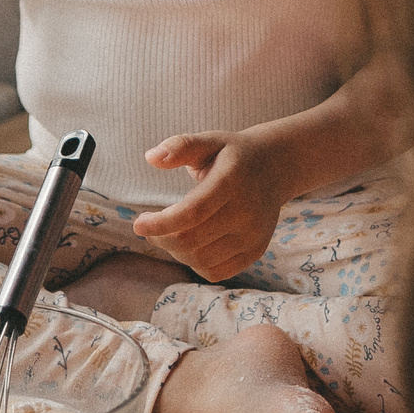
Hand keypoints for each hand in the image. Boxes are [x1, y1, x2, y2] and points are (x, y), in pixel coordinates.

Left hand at [130, 131, 288, 281]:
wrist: (275, 167)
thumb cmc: (232, 154)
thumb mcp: (208, 140)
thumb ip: (180, 146)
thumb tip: (151, 157)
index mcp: (232, 181)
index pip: (192, 212)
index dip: (161, 223)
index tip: (138, 224)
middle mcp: (247, 211)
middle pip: (192, 241)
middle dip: (162, 238)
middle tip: (149, 226)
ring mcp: (254, 234)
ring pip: (200, 259)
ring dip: (175, 251)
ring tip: (170, 233)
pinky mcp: (255, 251)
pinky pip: (215, 271)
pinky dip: (194, 263)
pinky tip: (190, 245)